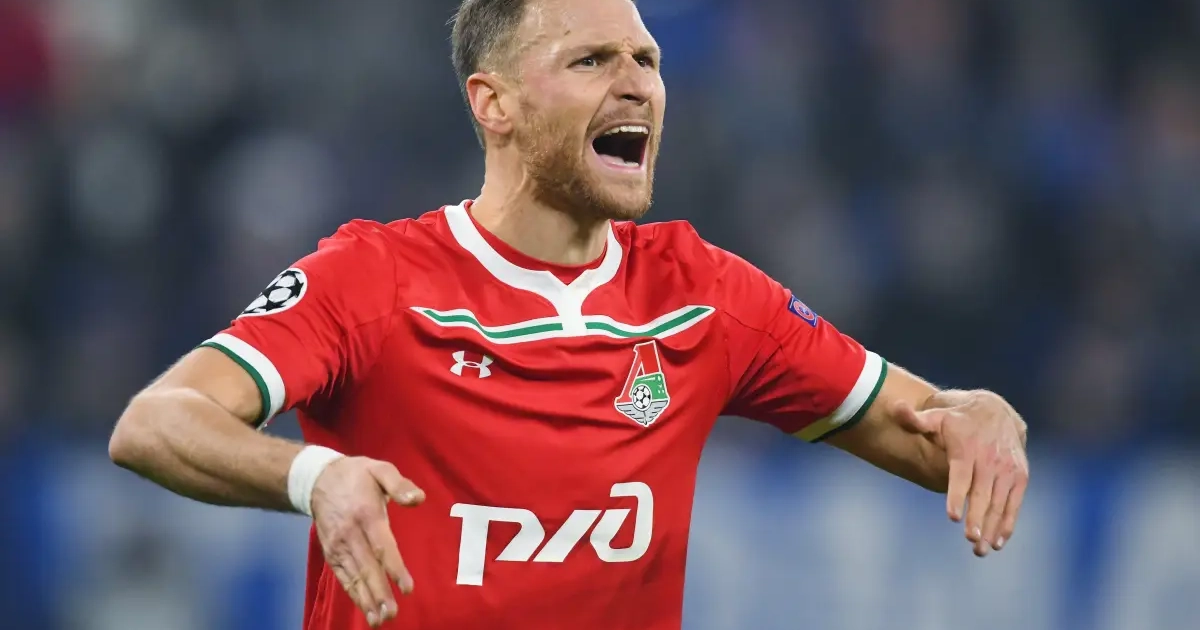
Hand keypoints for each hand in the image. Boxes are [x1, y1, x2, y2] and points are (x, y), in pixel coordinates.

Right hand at [311, 457, 425, 626]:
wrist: (318, 479)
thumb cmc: (357, 475)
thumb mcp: (380, 469)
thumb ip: (399, 484)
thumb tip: (419, 499)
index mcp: (366, 514)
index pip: (382, 546)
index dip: (394, 568)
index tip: (407, 587)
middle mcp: (350, 534)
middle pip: (366, 567)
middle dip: (379, 592)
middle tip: (391, 613)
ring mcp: (338, 545)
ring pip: (353, 576)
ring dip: (366, 599)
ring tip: (378, 620)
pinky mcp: (331, 553)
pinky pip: (342, 576)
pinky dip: (353, 594)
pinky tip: (364, 608)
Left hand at [894, 391, 1028, 556]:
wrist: (995, 411)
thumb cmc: (957, 419)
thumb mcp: (936, 416)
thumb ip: (915, 420)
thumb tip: (894, 408)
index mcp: (966, 448)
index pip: (960, 474)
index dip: (956, 494)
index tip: (951, 515)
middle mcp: (990, 459)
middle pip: (982, 493)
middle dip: (977, 518)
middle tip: (970, 539)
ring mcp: (1007, 469)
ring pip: (999, 502)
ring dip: (992, 527)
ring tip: (980, 549)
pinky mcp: (1020, 476)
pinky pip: (1015, 502)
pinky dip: (1008, 522)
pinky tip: (999, 542)